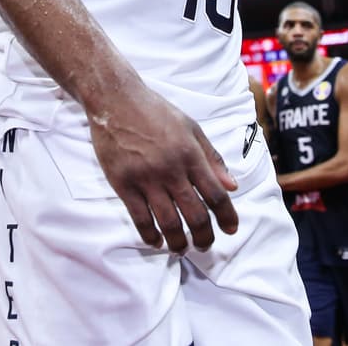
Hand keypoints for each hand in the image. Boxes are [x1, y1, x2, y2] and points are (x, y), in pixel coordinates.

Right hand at [88, 88, 238, 253]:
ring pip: (168, 222)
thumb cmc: (155, 111)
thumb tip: (231, 186)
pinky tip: (156, 241)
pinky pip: (139, 218)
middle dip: (204, 236)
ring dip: (178, 241)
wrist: (116, 100)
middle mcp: (170, 170)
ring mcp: (145, 178)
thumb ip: (212, 157)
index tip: (230, 229)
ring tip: (181, 248)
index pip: (216, 195)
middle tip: (205, 245)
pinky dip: (150, 235)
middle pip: (195, 215)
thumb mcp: (191, 127)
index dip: (227, 217)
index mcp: (190, 155)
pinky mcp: (123, 183)